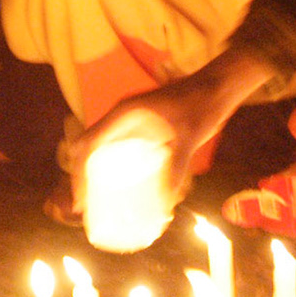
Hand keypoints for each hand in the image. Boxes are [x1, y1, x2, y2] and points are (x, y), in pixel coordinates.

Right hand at [63, 49, 277, 217]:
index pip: (87, 145)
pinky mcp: (142, 127)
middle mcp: (121, 117)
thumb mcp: (187, 140)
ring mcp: (130, 121)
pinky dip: (111, 166)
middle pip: (87, 147)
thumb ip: (175, 170)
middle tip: (84, 205)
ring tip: (97, 199)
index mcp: (123, 114)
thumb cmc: (201, 105)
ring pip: (100, 147)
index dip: (79, 174)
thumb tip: (165, 209)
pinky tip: (122, 185)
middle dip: (80, 175)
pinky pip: (117, 147)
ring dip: (92, 171)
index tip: (81, 200)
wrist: (217, 87)